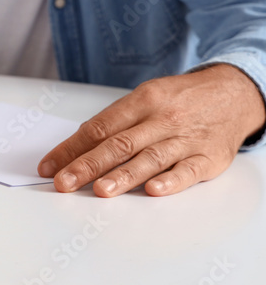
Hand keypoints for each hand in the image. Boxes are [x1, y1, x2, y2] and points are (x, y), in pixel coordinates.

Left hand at [38, 64, 265, 196]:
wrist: (235, 93)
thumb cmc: (181, 100)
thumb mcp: (147, 99)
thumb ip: (115, 124)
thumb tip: (73, 152)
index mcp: (142, 101)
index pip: (99, 127)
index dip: (71, 148)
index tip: (48, 167)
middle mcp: (162, 119)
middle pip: (119, 144)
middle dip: (88, 165)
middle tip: (63, 182)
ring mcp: (185, 139)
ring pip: (150, 158)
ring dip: (123, 175)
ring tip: (100, 190)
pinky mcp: (208, 157)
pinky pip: (188, 171)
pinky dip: (170, 181)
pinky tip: (152, 191)